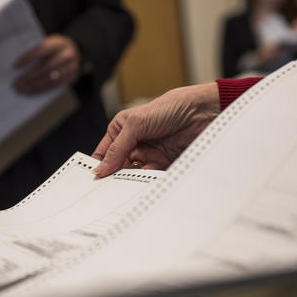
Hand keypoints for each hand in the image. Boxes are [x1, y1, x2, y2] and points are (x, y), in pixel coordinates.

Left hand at [13, 35, 80, 94]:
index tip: (15, 66)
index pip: (41, 50)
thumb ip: (36, 50)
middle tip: (15, 84)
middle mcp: (66, 54)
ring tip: (21, 90)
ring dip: (34, 86)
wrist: (74, 50)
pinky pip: (55, 86)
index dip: (28, 58)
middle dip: (29, 77)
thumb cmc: (53, 47)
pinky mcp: (72, 77)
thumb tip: (18, 66)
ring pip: (50, 79)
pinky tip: (30, 92)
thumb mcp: (47, 42)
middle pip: (46, 67)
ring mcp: (71, 67)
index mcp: (58, 43)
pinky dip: (41, 90)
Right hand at [92, 83, 219, 176]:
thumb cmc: (170, 107)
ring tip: (127, 186)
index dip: (99, 165)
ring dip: (131, 179)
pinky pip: (151, 176)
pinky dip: (147, 180)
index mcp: (122, 129)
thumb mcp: (136, 123)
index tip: (94, 180)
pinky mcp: (163, 163)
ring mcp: (149, 153)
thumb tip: (101, 168)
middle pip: (118, 166)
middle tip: (109, 188)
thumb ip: (118, 147)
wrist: (202, 113)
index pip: (104, 152)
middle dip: (114, 176)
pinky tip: (144, 182)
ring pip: (134, 173)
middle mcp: (134, 142)